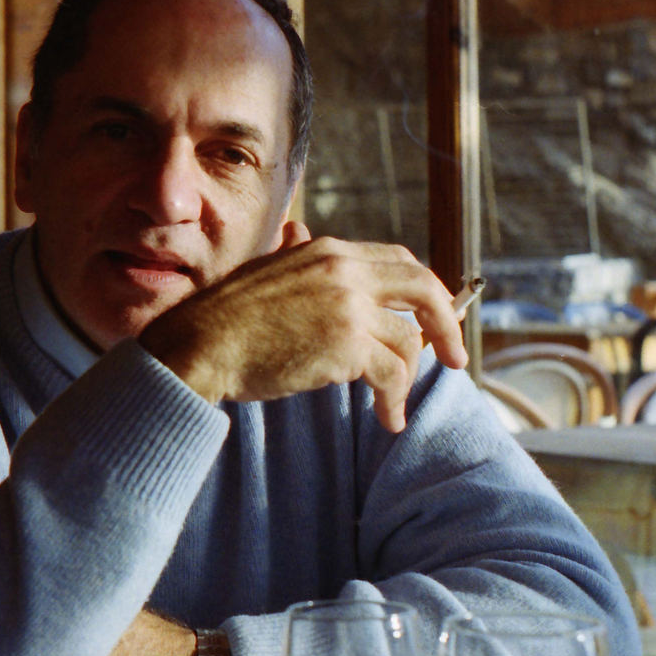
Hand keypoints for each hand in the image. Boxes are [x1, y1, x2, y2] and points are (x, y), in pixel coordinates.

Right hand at [140, 225, 469, 432]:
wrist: (201, 343)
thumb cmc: (226, 317)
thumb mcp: (266, 270)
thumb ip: (295, 256)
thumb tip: (299, 236)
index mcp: (330, 250)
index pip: (400, 260)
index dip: (424, 290)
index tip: (433, 318)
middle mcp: (346, 270)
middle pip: (422, 289)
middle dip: (446, 324)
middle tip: (454, 356)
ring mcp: (349, 306)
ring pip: (409, 340)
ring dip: (408, 377)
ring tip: (394, 404)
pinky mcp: (348, 345)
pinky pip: (393, 374)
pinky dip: (395, 400)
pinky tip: (388, 418)